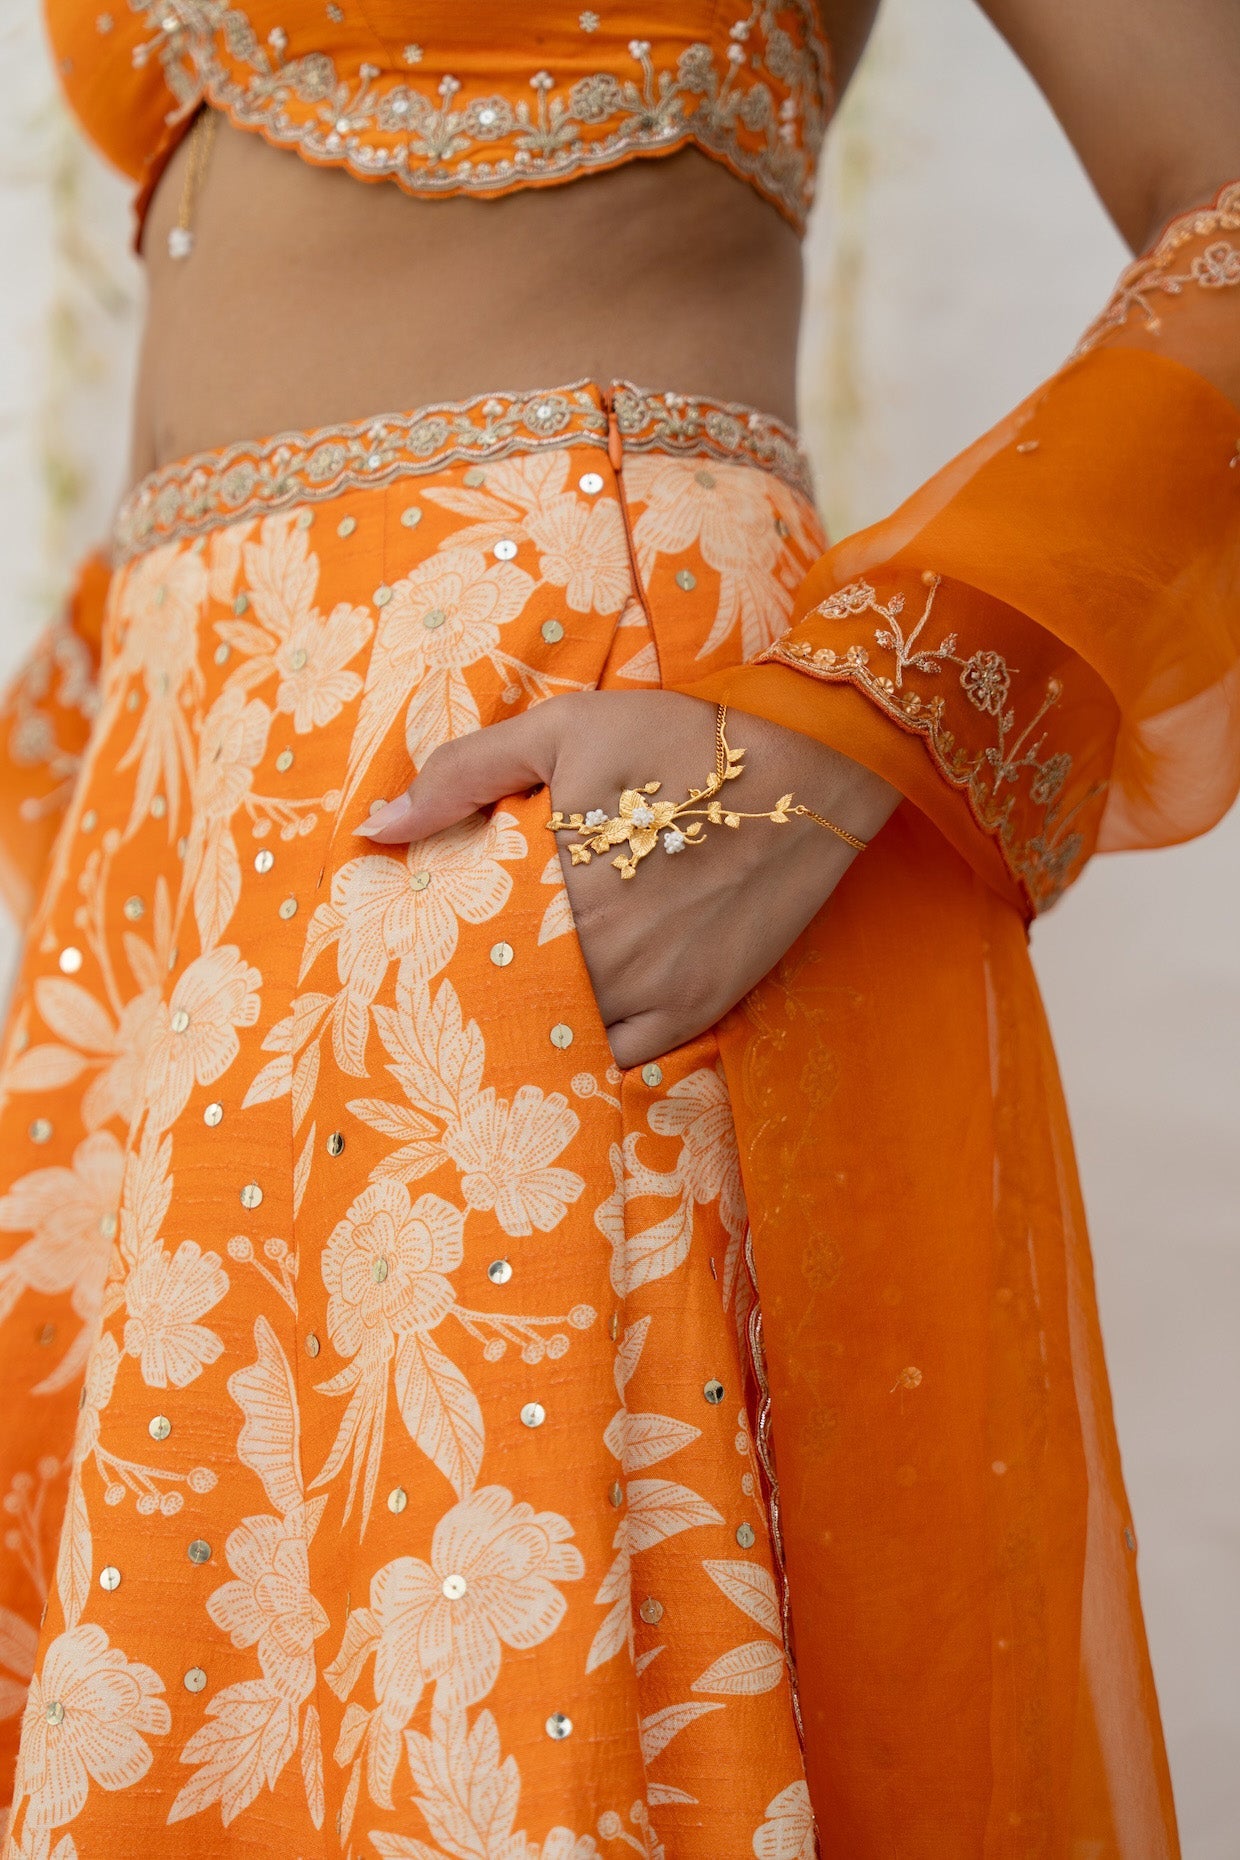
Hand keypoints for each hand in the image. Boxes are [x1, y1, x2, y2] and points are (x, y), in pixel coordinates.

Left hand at [355, 691, 898, 1067]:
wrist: (811, 770)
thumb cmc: (681, 741)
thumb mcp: (567, 730)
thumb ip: (466, 774)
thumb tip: (379, 826)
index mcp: (557, 882)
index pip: (468, 944)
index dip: (439, 953)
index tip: (413, 956)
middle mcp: (602, 949)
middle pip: (511, 997)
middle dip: (479, 995)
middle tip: (446, 997)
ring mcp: (654, 988)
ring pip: (563, 1035)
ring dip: (532, 1026)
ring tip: (502, 1016)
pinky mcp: (697, 1008)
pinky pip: (623, 1059)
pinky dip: (590, 1053)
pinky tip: (569, 1033)